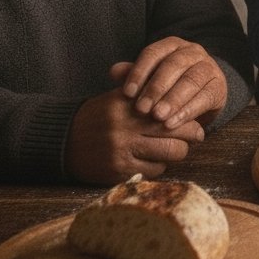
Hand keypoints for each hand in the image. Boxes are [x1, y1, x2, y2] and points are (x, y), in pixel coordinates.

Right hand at [65, 87, 204, 184]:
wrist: (62, 140)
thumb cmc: (100, 115)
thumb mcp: (120, 96)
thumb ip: (147, 88)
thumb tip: (182, 88)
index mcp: (128, 103)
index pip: (170, 108)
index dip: (187, 114)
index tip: (195, 118)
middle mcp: (126, 125)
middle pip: (175, 132)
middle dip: (190, 135)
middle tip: (196, 135)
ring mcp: (122, 149)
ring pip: (170, 153)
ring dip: (177, 152)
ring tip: (176, 148)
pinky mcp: (118, 170)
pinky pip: (154, 170)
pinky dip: (159, 166)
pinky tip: (154, 159)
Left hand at [117, 36, 228, 129]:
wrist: (201, 95)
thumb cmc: (169, 86)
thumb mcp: (150, 79)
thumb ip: (134, 75)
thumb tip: (113, 71)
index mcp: (172, 45)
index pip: (153, 53)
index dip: (139, 72)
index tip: (126, 94)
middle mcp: (193, 51)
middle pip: (173, 65)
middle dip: (156, 88)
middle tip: (141, 109)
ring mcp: (209, 67)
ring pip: (191, 80)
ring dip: (173, 100)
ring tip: (158, 117)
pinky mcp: (219, 86)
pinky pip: (204, 97)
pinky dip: (188, 111)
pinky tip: (173, 124)